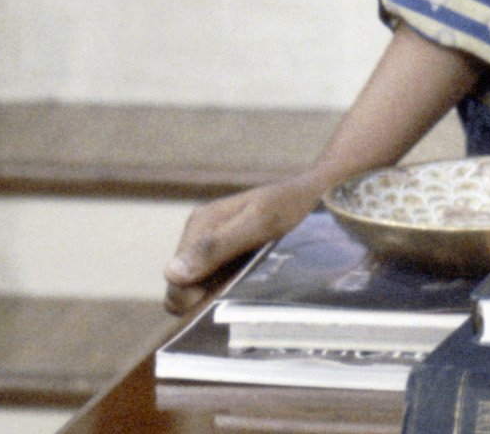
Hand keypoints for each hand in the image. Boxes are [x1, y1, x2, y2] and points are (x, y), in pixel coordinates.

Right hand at [165, 171, 327, 312]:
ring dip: (221, 295)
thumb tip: (170, 273)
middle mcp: (201, 236)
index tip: (225, 296)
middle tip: (244, 289)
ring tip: (252, 285)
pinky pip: (218, 283)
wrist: (319, 191)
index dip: (195, 298)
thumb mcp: (260, 223)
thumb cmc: (292, 204)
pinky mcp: (230, 256)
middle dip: (207, 297)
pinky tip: (254, 283)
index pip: (176, 282)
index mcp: (200, 225)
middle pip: (185, 288)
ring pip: (202, 288)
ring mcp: (215, 247)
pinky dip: (231, 290)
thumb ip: (217, 246)